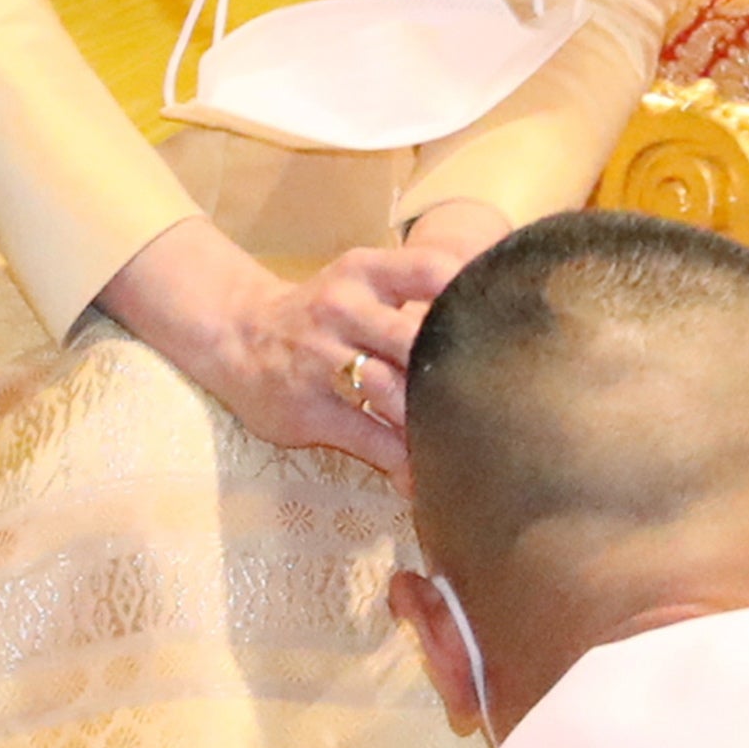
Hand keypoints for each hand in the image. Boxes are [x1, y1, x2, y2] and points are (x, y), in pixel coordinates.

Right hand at [92, 214, 470, 475]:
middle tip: (502, 400)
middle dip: (457, 370)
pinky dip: (405, 463)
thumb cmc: (319, 312)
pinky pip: (371, 439)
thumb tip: (499, 314)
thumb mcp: (361, 282)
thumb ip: (418, 293)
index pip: (431, 271)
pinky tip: (426, 476)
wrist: (235, 335)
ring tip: (473, 444)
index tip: (512, 326)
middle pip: (417, 340)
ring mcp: (323, 359)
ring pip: (396, 394)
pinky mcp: (311, 408)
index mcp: (364, 273)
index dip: (474, 297)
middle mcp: (343, 309)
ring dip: (435, 422)